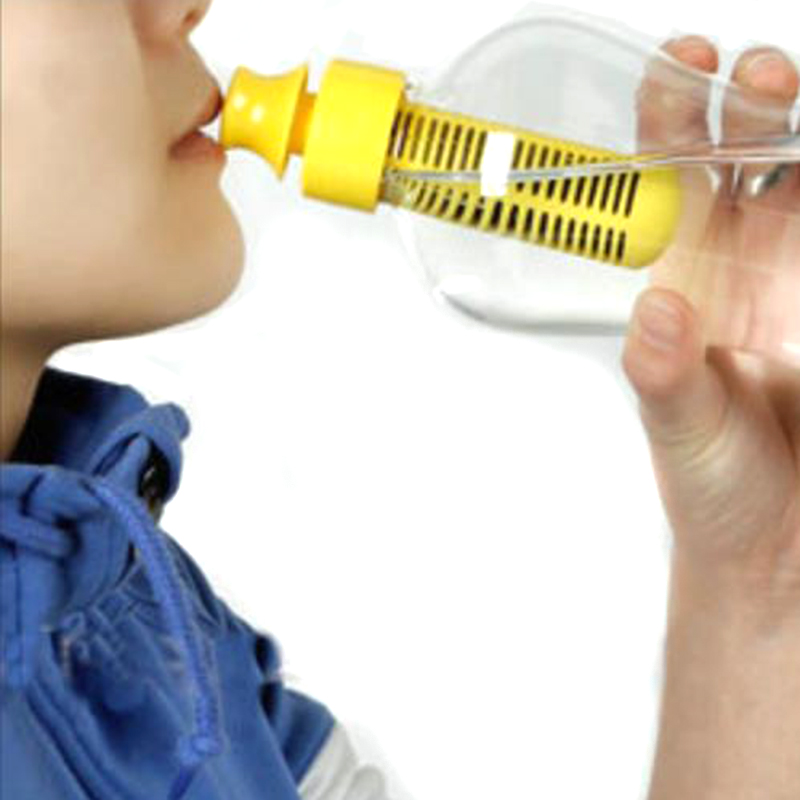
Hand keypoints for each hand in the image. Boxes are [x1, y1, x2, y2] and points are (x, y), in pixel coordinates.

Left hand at [623, 36, 799, 616]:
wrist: (775, 543)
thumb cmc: (713, 486)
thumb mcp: (681, 429)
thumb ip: (666, 375)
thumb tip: (657, 313)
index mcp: (682, 282)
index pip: (667, 182)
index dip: (671, 118)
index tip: (681, 66)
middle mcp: (740, 264)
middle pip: (744, 156)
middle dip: (749, 104)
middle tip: (759, 79)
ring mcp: (799, 273)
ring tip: (797, 104)